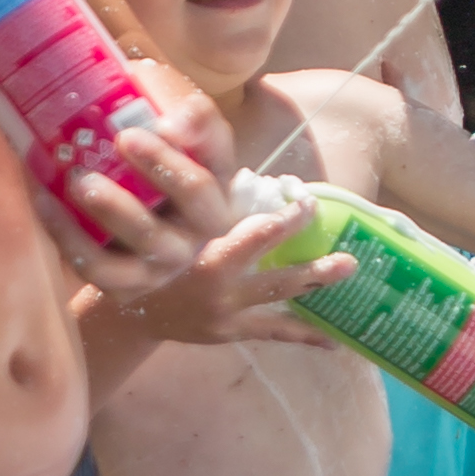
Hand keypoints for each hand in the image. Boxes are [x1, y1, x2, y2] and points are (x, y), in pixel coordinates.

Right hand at [99, 177, 354, 347]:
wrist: (126, 308)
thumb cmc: (146, 250)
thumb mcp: (161, 216)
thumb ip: (190, 188)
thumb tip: (203, 133)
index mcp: (202, 247)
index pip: (254, 231)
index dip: (286, 218)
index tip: (306, 201)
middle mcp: (216, 278)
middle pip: (271, 261)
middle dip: (305, 246)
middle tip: (341, 243)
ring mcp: (225, 309)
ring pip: (279, 292)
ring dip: (315, 279)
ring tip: (348, 267)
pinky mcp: (228, 332)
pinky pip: (272, 333)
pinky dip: (303, 336)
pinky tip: (335, 342)